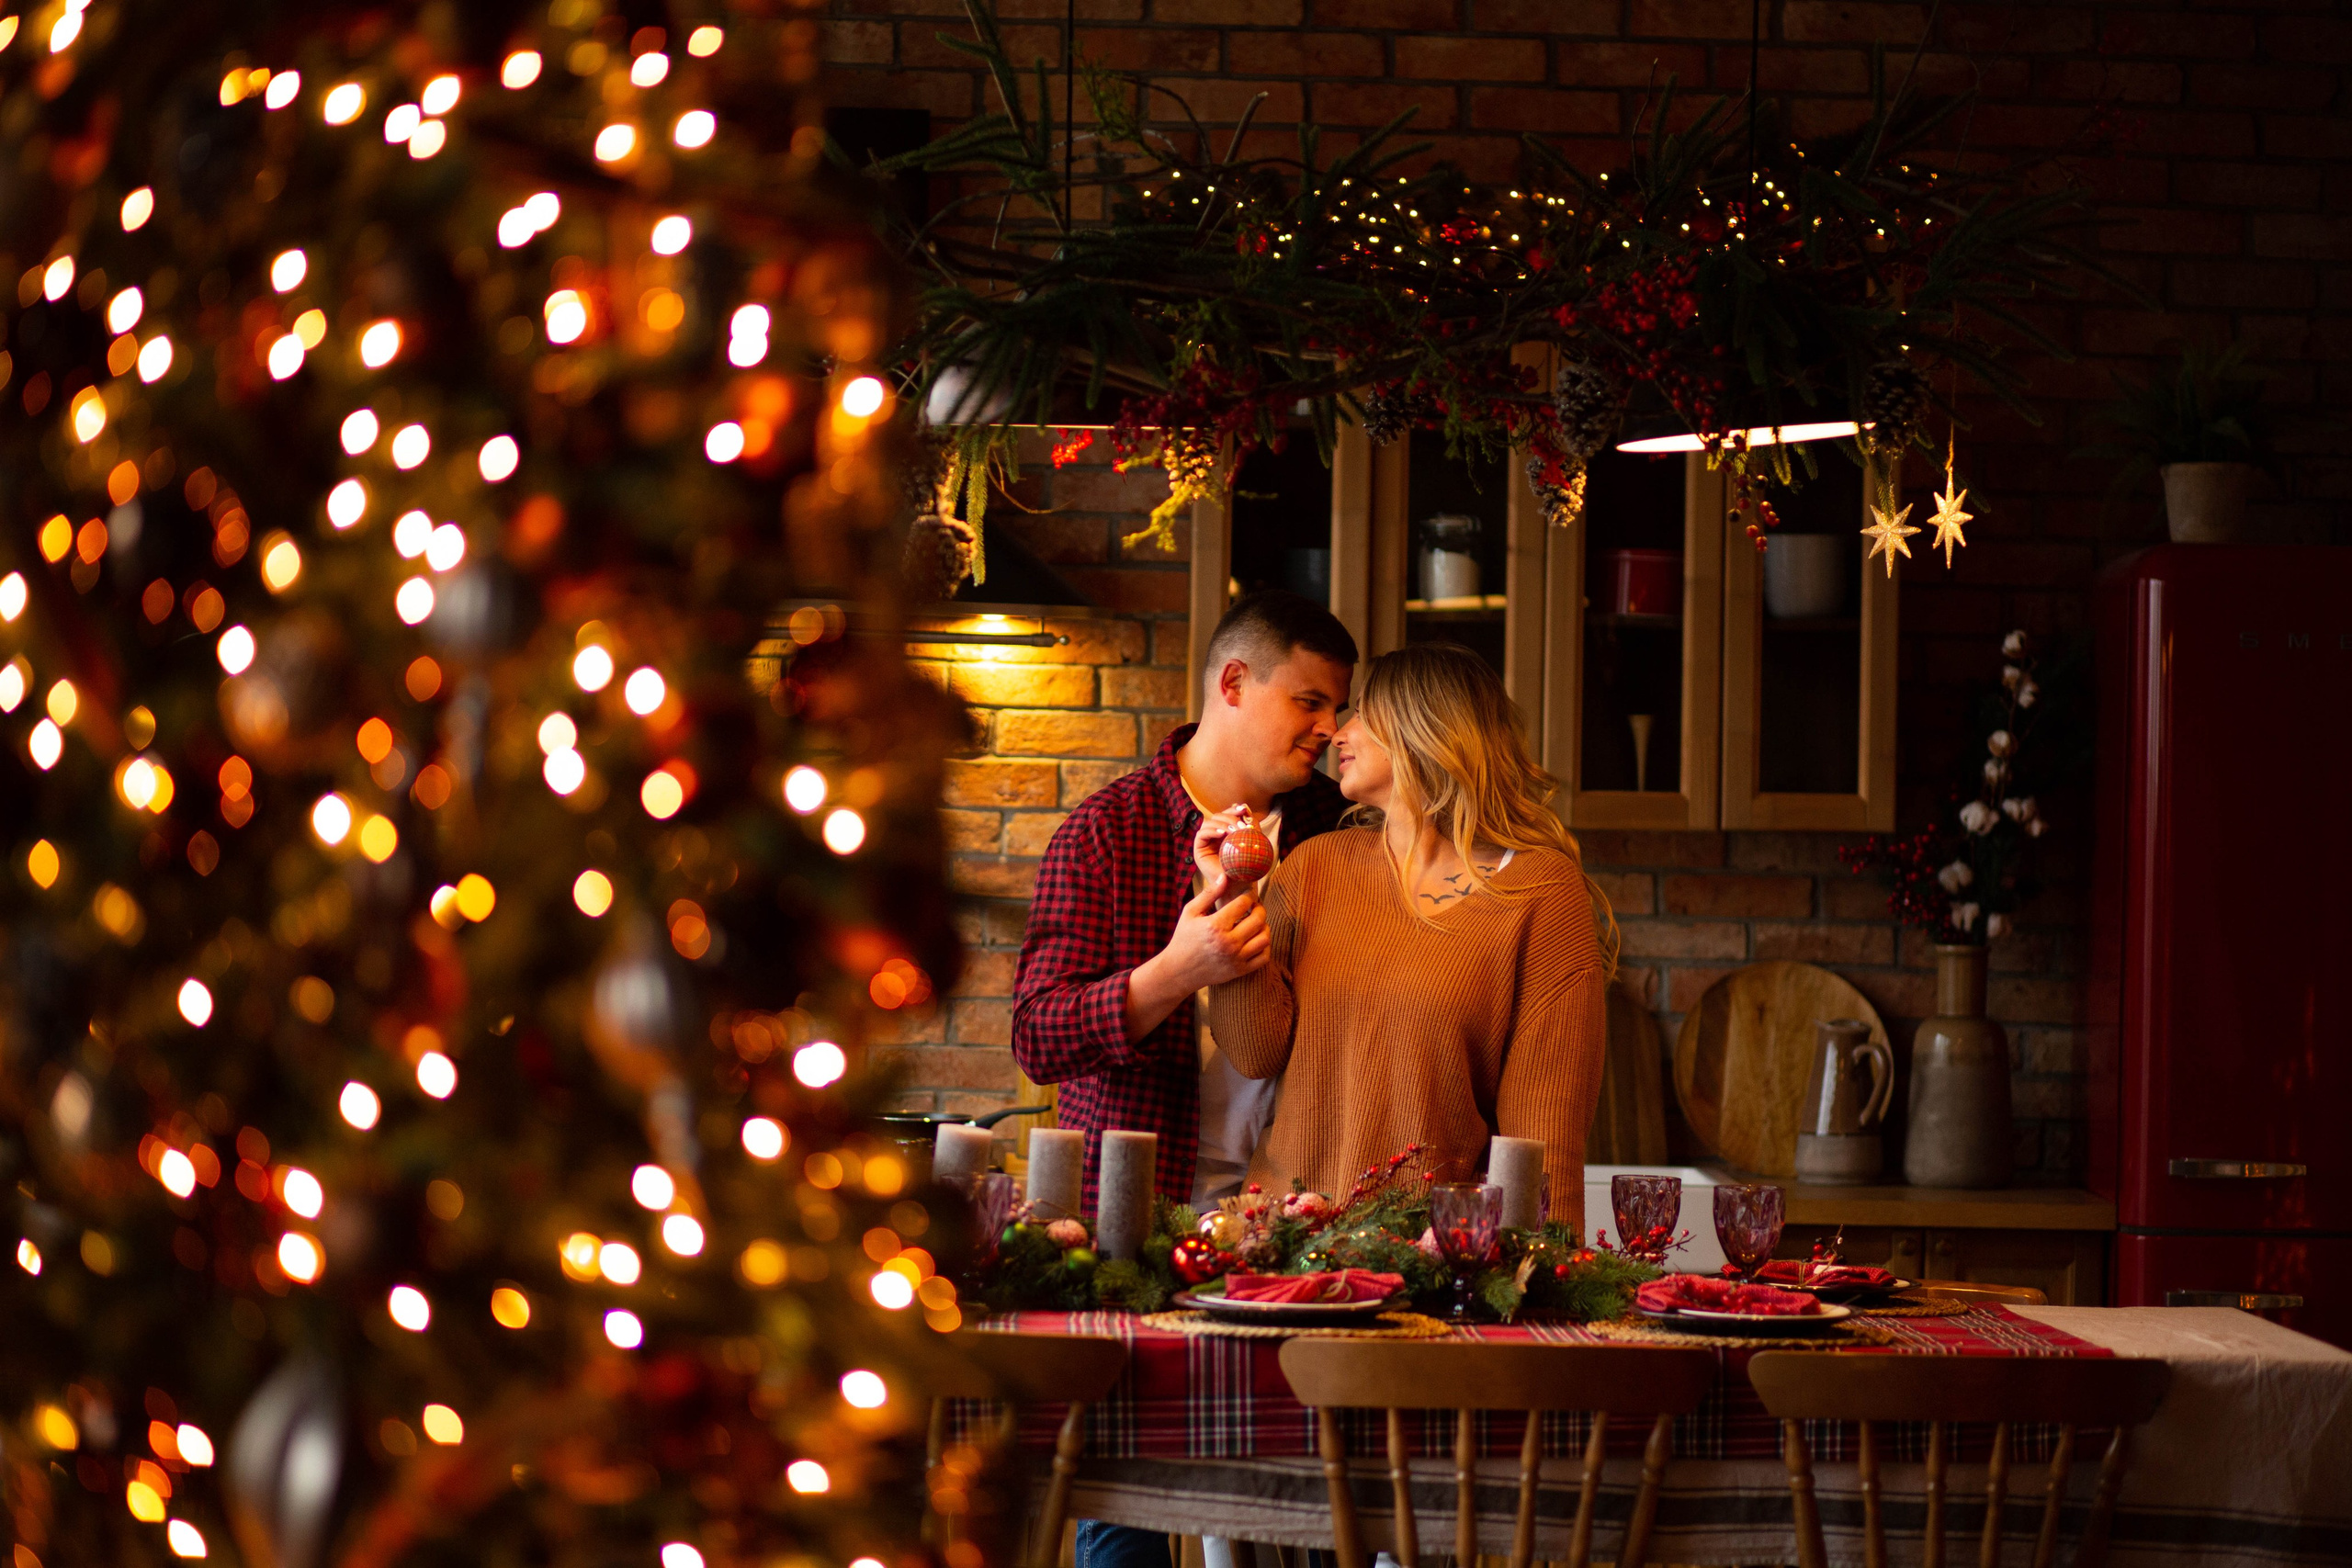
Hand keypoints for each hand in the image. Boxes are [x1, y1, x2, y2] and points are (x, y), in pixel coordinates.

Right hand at [1121, 874, 1270, 1040]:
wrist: (1178, 971)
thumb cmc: (1184, 938)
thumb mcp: (1190, 912)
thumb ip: (1209, 893)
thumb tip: (1226, 876)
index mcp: (1215, 926)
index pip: (1243, 903)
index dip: (1248, 895)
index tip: (1246, 895)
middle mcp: (1228, 943)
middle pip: (1258, 919)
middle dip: (1259, 909)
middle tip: (1254, 907)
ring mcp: (1236, 959)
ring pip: (1264, 938)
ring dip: (1264, 927)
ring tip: (1255, 923)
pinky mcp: (1240, 971)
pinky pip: (1264, 957)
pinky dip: (1265, 946)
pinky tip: (1255, 940)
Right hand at [1191, 807, 1244, 895]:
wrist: (1238, 887)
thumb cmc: (1246, 868)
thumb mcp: (1252, 844)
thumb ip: (1251, 827)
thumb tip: (1247, 809)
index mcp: (1225, 833)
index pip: (1226, 815)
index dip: (1233, 810)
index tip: (1243, 809)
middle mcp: (1213, 835)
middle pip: (1217, 816)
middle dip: (1229, 817)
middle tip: (1241, 825)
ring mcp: (1205, 842)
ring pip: (1208, 822)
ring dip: (1221, 823)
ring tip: (1233, 831)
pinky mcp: (1198, 850)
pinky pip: (1201, 834)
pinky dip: (1211, 830)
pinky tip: (1222, 834)